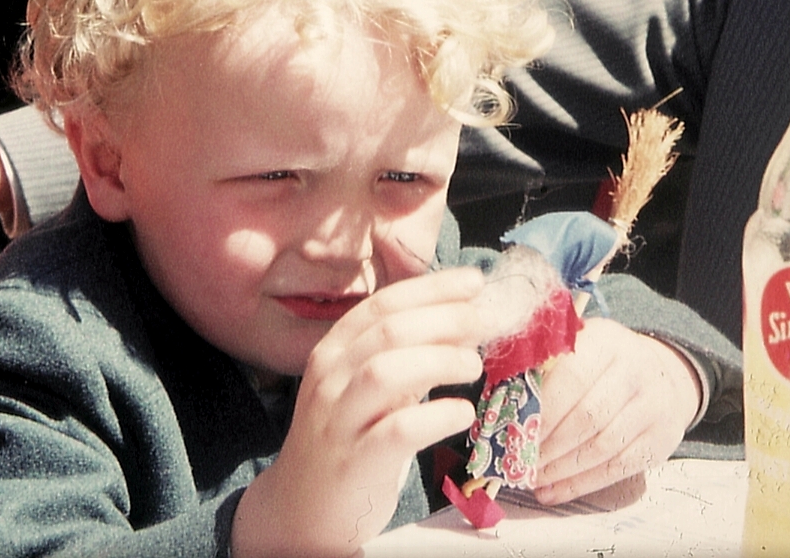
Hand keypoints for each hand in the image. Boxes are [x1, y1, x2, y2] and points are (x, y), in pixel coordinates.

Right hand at [231, 267, 485, 557]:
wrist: (303, 507)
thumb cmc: (348, 437)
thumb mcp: (367, 388)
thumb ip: (405, 354)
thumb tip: (463, 321)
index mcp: (333, 351)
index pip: (382, 304)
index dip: (431, 288)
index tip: (473, 282)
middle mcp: (330, 378)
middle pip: (388, 331)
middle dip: (444, 318)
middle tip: (485, 321)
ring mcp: (338, 420)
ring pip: (385, 372)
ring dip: (438, 359)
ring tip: (474, 365)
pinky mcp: (355, 462)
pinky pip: (396, 431)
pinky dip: (435, 416)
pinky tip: (462, 412)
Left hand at [531, 318, 701, 504]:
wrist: (664, 375)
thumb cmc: (603, 364)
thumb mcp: (578, 347)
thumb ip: (543, 366)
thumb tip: (501, 406)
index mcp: (607, 341)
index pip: (572, 377)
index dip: (542, 409)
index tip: (514, 430)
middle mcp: (635, 371)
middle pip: (587, 417)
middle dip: (548, 444)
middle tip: (518, 460)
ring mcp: (652, 408)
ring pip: (602, 447)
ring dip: (560, 469)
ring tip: (530, 477)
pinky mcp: (660, 441)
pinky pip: (616, 469)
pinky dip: (579, 484)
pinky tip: (552, 490)